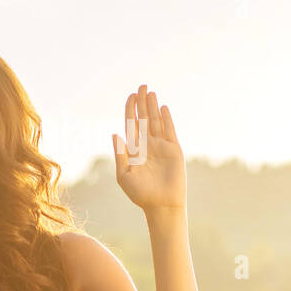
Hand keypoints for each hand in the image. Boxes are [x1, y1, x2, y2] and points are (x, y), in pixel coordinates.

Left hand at [112, 85, 185, 212]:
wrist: (161, 205)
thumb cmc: (141, 194)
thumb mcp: (124, 175)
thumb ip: (120, 155)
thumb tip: (116, 134)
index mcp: (135, 149)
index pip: (131, 124)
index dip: (131, 109)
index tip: (131, 96)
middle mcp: (148, 145)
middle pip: (144, 118)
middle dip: (142, 102)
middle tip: (142, 86)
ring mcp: (161, 146)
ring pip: (156, 121)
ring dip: (154, 107)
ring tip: (151, 92)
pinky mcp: (174, 150)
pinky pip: (170, 131)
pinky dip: (167, 119)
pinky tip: (163, 108)